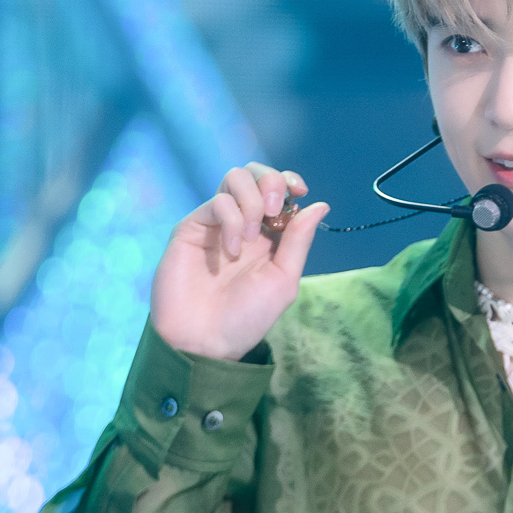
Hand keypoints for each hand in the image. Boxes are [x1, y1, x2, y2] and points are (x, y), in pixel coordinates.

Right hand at [150, 163, 328, 360]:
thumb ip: (299, 241)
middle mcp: (242, 222)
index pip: (279, 188)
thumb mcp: (283, 279)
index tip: (300, 192)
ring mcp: (216, 222)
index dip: (289, 181)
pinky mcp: (192, 226)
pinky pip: (217, 202)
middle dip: (272, 181)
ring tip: (251, 236)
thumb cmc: (246, 317)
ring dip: (251, 200)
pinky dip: (231, 219)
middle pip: (256, 173)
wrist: (205, 340)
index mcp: (268, 234)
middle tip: (274, 211)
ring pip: (235, 177)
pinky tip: (232, 249)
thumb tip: (320, 204)